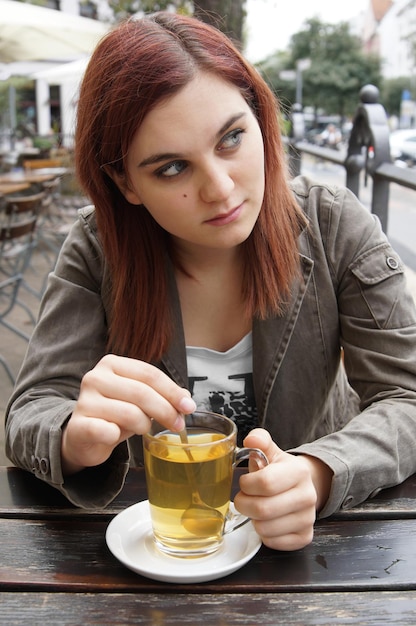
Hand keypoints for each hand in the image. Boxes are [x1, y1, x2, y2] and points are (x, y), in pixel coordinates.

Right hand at [61, 354, 195, 474]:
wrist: (83, 435)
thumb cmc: (114, 413)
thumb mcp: (138, 400)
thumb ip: (161, 395)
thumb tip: (186, 399)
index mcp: (112, 364)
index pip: (149, 374)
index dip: (172, 391)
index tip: (189, 406)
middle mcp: (95, 377)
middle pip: (142, 392)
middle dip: (166, 410)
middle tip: (178, 424)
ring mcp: (84, 400)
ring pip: (129, 413)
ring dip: (145, 425)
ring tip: (145, 429)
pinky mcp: (78, 425)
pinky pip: (106, 430)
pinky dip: (118, 435)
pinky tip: (117, 435)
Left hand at [234, 428, 332, 550]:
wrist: (302, 486)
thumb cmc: (279, 470)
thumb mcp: (270, 451)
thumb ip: (259, 440)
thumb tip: (251, 439)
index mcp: (298, 472)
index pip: (265, 483)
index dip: (247, 484)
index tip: (245, 482)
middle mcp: (308, 496)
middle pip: (263, 509)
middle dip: (244, 504)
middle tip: (244, 498)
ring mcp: (308, 519)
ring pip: (265, 529)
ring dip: (253, 520)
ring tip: (257, 508)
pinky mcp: (305, 536)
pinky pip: (274, 543)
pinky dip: (264, 534)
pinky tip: (267, 521)